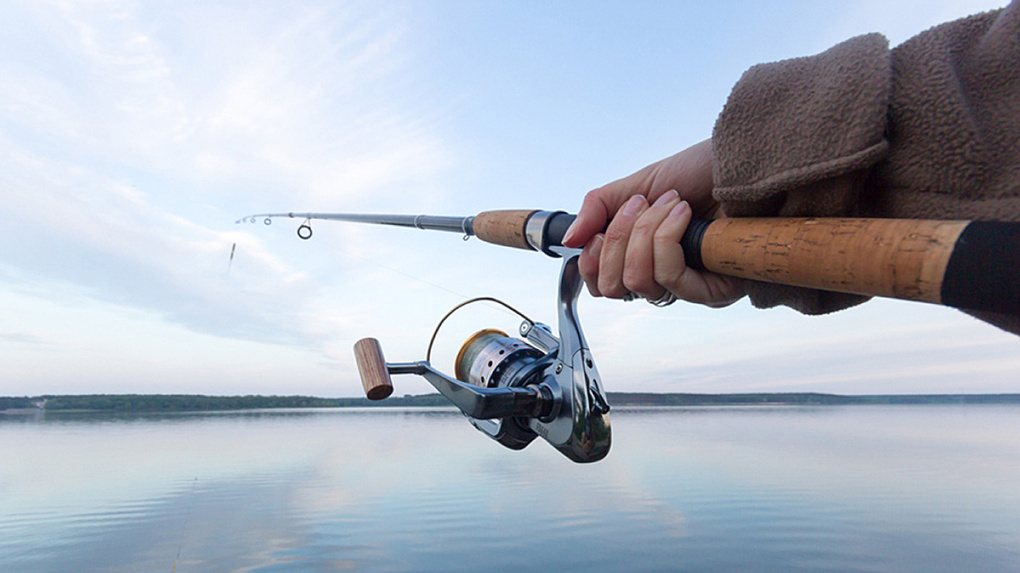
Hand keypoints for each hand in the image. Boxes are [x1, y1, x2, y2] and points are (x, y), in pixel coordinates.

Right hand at [561, 139, 745, 306]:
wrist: (743, 163)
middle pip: (614, 287)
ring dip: (648, 233)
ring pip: (639, 281)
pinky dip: (668, 238)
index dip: (592, 262)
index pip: (602, 286)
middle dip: (620, 239)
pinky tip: (684, 215)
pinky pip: (669, 276)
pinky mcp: (714, 290)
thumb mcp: (638, 184)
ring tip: (673, 203)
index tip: (603, 230)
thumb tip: (568, 241)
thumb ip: (598, 209)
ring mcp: (690, 286)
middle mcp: (665, 278)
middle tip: (642, 205)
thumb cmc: (702, 173)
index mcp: (644, 258)